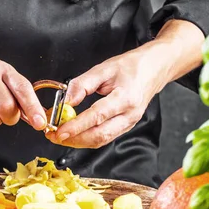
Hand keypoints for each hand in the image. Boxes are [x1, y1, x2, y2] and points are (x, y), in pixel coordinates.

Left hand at [47, 20, 204, 147]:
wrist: (155, 69)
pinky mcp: (126, 126)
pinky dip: (87, 139)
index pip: (97, 116)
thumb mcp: (104, 68)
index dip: (76, 126)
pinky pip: (105, 138)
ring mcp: (130, 123)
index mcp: (126, 97)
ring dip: (79, 142)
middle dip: (74, 139)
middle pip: (99, 135)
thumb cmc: (131, 66)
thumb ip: (83, 84)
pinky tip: (75, 134)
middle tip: (54, 136)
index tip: (59, 131)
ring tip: (60, 136)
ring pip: (101, 140)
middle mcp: (130, 114)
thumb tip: (66, 101)